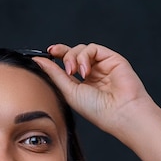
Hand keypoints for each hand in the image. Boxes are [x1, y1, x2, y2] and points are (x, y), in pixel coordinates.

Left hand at [33, 43, 154, 138]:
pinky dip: (84, 56)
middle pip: (73, 54)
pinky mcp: (112, 59)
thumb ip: (55, 75)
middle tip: (54, 55)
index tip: (46, 54)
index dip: (56, 57)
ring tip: (74, 72)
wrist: (120, 112)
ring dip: (73, 57)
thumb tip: (39, 61)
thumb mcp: (69, 92)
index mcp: (82, 85)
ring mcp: (102, 66)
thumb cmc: (98, 110)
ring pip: (82, 50)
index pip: (67, 66)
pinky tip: (85, 70)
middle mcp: (93, 74)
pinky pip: (93, 49)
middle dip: (62, 53)